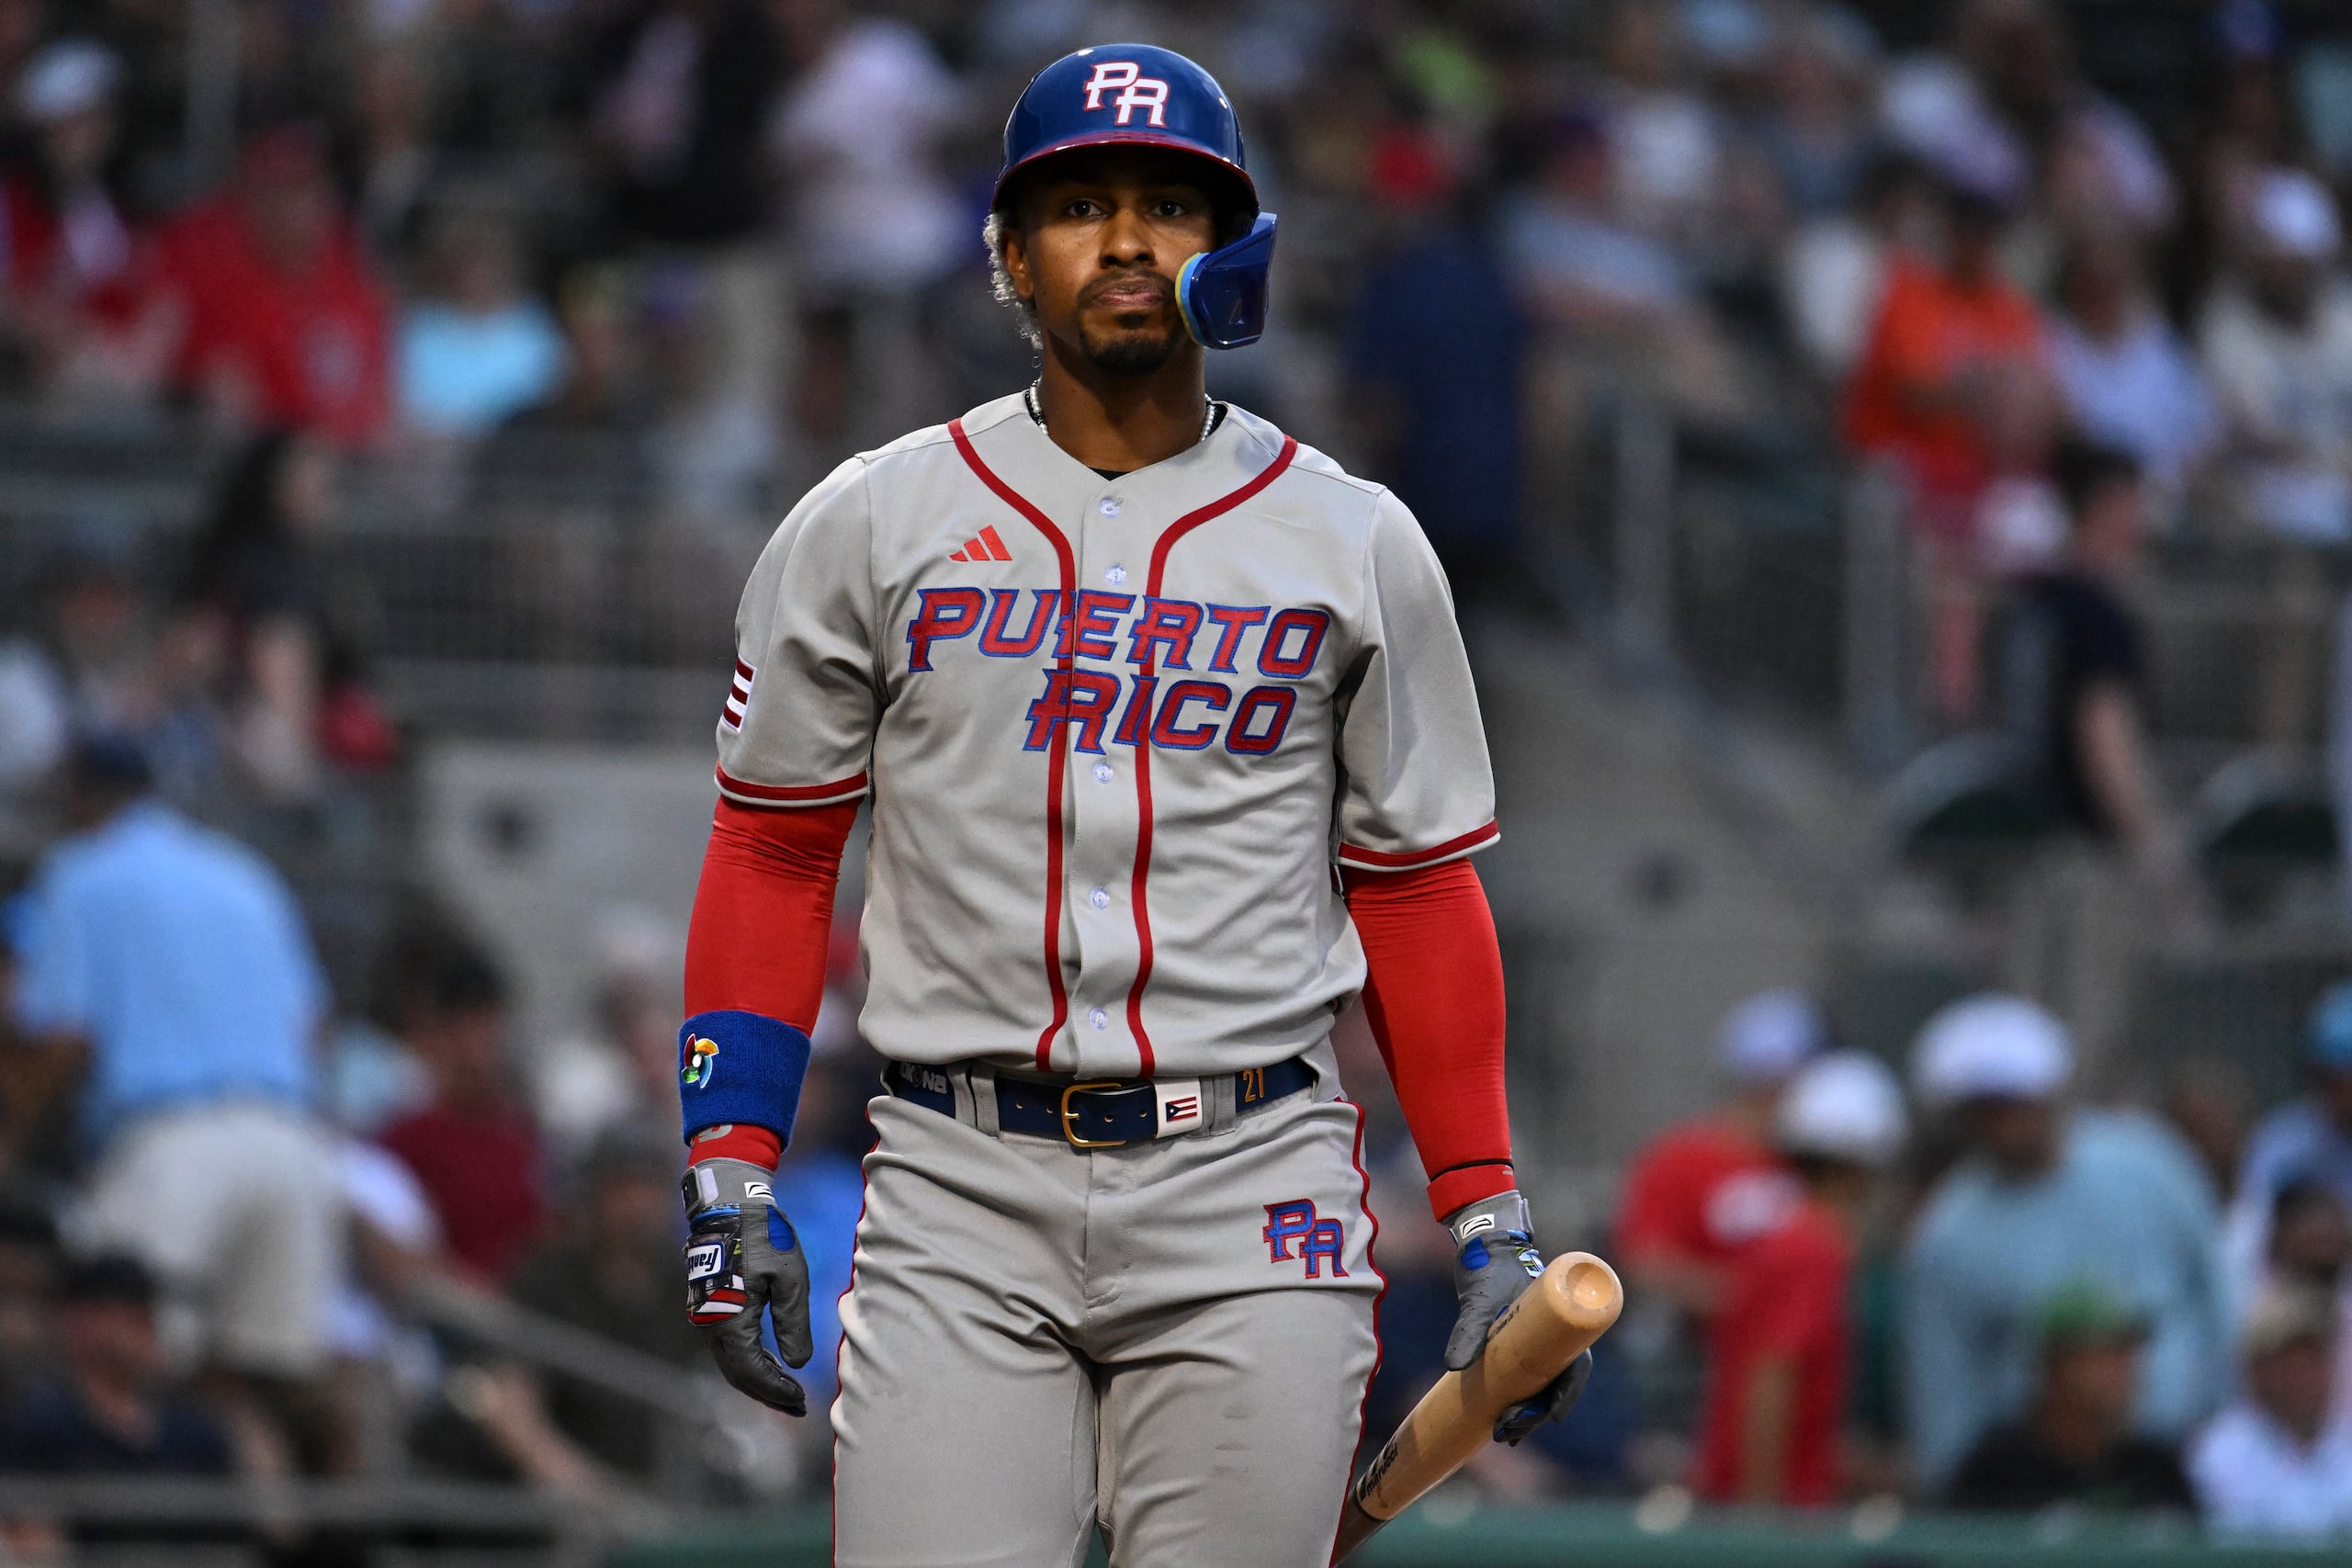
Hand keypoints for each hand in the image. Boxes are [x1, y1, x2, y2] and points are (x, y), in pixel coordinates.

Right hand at [683, 1157, 811, 1414]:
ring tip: (787, 1391)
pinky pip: (727, 1346)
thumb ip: (793, 1322)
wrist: (728, 1204)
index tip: (802, 1399)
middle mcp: (710, 1325)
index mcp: (729, 1320)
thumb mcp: (789, 1277)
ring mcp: (705, 1316)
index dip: (776, 1390)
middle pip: (737, 1374)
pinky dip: (748, 1361)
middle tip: (797, 1406)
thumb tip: (797, 1363)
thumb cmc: (764, 1236)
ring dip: (757, 1379)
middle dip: (767, 1393)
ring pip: (730, 1362)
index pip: (751, 1372)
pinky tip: (770, 1363)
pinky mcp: (708, 1306)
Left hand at [1442, 1188, 1593, 1446]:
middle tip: (1508, 1432)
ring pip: (1542, 1387)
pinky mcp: (1521, 1348)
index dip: (1568, 1394)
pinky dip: (1516, 1400)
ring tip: (1504, 1435)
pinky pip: (1525, 1379)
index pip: (1576, 1367)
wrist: (1485, 1248)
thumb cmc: (1490, 1269)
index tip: (1554, 1415)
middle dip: (1537, 1413)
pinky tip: (1500, 1420)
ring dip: (1527, 1413)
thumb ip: (1468, 1329)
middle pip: (1557, 1385)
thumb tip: (1454, 1367)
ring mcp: (1540, 1344)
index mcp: (1562, 1323)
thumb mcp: (1480, 1299)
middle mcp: (1556, 1338)